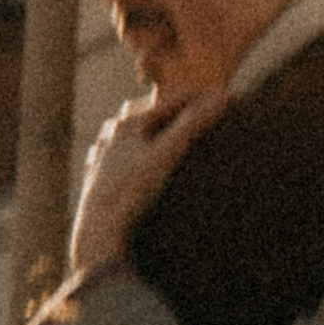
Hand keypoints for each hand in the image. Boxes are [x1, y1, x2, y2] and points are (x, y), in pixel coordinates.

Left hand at [67, 89, 226, 280]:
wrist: (100, 228)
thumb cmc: (132, 189)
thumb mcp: (168, 155)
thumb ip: (193, 123)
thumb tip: (222, 96)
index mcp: (129, 124)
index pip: (171, 100)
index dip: (200, 98)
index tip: (225, 97)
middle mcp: (113, 134)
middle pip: (144, 111)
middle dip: (170, 108)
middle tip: (195, 109)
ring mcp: (103, 155)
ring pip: (125, 130)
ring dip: (146, 127)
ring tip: (164, 130)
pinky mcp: (98, 177)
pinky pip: (113, 154)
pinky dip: (129, 150)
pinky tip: (132, 157)